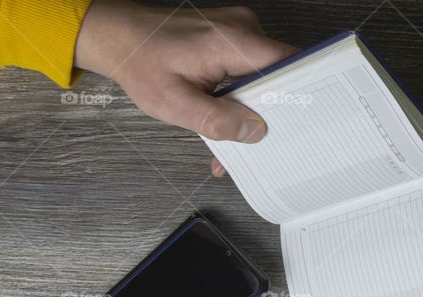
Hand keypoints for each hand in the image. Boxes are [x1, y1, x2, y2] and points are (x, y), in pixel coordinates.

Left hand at [74, 0, 297, 175]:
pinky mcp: (232, 39)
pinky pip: (249, 70)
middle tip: (257, 142)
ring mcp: (239, 32)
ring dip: (251, 108)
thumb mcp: (175, 104)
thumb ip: (217, 121)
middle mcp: (243, 29)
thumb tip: (253, 132)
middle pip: (279, 74)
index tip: (299, 122)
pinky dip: (240, 96)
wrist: (121, 37)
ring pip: (264, 77)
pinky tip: (225, 116)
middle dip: (268, 113)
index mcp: (233, 41)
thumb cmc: (142, 63)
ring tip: (231, 133)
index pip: (290, 64)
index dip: (301, 95)